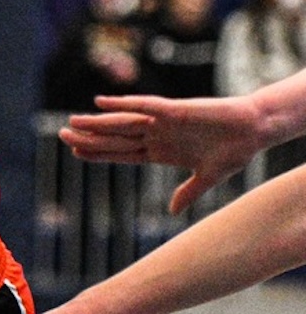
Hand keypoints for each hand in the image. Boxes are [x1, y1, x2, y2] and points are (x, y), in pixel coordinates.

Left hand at [58, 94, 264, 213]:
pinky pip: (142, 106)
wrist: (253, 131)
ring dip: (97, 123)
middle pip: (115, 138)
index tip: (75, 154)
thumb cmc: (232, 151)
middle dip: (89, 138)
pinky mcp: (173, 110)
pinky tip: (101, 102)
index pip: (121, 153)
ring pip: (122, 122)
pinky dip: (122, 104)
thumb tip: (173, 211)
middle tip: (61, 136)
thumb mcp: (207, 177)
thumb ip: (188, 192)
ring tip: (72, 122)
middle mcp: (155, 135)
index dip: (98, 153)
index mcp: (160, 152)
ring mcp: (162, 122)